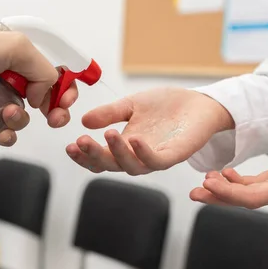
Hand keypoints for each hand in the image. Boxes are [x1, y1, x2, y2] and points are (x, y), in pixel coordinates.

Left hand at [0, 30, 77, 145]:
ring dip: (21, 121)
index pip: (55, 74)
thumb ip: (43, 70)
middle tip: (54, 119)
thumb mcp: (16, 48)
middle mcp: (12, 75)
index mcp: (23, 56)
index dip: (66, 89)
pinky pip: (4, 131)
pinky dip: (7, 135)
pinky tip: (0, 134)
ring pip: (24, 117)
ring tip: (7, 115)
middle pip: (46, 99)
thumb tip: (43, 96)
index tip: (65, 102)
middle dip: (55, 111)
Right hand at [66, 88, 233, 174]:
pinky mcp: (174, 155)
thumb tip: (83, 120)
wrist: (198, 102)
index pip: (100, 158)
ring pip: (131, 167)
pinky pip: (157, 161)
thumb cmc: (166, 105)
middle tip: (80, 142)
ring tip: (108, 134)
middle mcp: (137, 156)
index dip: (84, 156)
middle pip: (111, 165)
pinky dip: (144, 153)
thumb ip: (109, 113)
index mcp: (124, 146)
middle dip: (94, 155)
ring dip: (117, 153)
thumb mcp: (131, 105)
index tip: (69, 146)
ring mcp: (155, 157)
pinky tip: (134, 139)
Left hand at [191, 111, 267, 207]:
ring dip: (223, 189)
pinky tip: (223, 173)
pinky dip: (235, 181)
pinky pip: (252, 184)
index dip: (229, 194)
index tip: (208, 185)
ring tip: (203, 181)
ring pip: (246, 193)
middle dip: (218, 196)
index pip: (254, 198)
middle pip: (245, 200)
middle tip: (194, 192)